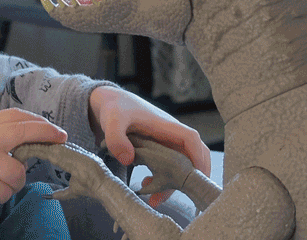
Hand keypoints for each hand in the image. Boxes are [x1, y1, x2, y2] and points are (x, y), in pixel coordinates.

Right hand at [0, 108, 66, 215]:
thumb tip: (31, 141)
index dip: (40, 122)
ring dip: (13, 184)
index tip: (56, 130)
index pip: (16, 116)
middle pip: (24, 133)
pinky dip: (0, 196)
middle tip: (61, 142)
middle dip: (46, 136)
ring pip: (18, 172)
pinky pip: (6, 192)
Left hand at [88, 86, 211, 207]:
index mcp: (165, 125)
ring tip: (155, 201)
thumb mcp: (112, 121)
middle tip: (187, 195)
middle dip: (193, 175)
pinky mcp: (157, 150)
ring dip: (172, 184)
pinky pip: (166, 167)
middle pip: (193, 154)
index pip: (190, 139)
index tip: (197, 176)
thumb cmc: (115, 108)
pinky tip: (146, 187)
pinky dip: (161, 180)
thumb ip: (117, 138)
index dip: (198, 156)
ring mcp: (165, 143)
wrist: (108, 103)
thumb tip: (129, 160)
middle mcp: (169, 135)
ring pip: (180, 165)